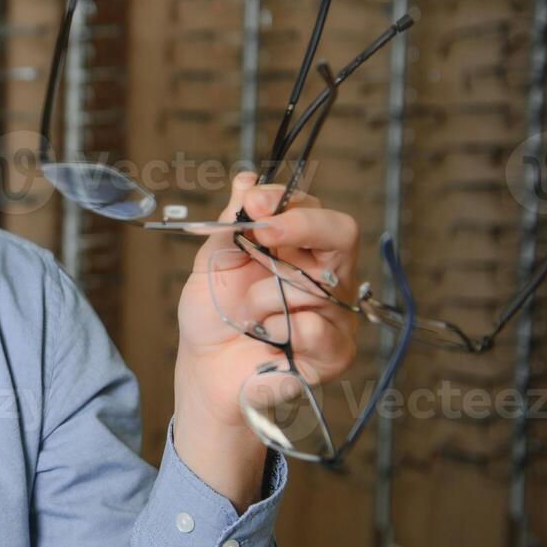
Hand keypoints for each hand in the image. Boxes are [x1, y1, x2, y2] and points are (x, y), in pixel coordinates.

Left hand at [171, 170, 361, 507]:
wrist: (205, 368)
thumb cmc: (213, 314)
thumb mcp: (214, 262)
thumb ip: (232, 224)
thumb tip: (246, 179)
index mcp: (296, 246)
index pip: (310, 208)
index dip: (285, 200)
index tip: (252, 202)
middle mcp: (324, 272)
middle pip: (341, 232)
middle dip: (300, 227)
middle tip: (263, 236)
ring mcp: (335, 311)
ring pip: (316, 284)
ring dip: (265, 299)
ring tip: (247, 317)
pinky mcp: (336, 350)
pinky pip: (315, 328)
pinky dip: (280, 332)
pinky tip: (267, 339)